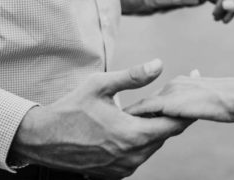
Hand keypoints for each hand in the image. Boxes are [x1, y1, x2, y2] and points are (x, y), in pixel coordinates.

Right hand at [10, 59, 190, 178]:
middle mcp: (132, 157)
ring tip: (146, 109)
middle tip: (167, 96)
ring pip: (152, 146)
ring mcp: (124, 169)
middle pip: (164, 135)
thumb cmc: (71, 109)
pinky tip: (130, 125)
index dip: (186, 108)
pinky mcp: (115, 174)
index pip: (174, 124)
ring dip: (152, 129)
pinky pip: (137, 156)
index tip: (191, 92)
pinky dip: (139, 141)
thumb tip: (159, 64)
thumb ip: (133, 76)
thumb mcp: (101, 86)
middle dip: (168, 115)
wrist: (43, 139)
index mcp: (133, 135)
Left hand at [124, 73, 233, 122]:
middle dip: (134, 114)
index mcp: (180, 85)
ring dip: (131, 115)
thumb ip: (199, 105)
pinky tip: (124, 123)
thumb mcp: (211, 101)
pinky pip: (146, 110)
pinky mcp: (170, 102)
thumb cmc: (230, 101)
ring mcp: (170, 92)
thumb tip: (196, 113)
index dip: (146, 110)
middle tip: (116, 122)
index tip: (133, 118)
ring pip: (144, 106)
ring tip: (115, 123)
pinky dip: (135, 116)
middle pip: (148, 102)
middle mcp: (172, 85)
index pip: (158, 99)